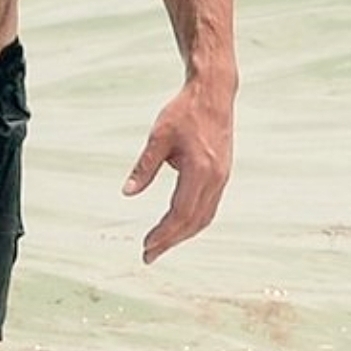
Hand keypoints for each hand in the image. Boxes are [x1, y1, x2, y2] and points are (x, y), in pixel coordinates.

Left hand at [122, 81, 233, 262]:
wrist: (214, 94)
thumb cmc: (184, 112)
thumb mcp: (158, 136)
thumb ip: (144, 167)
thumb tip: (128, 193)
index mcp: (200, 170)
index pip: (180, 213)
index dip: (163, 234)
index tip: (146, 247)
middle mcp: (216, 178)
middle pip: (193, 222)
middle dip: (170, 241)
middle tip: (148, 255)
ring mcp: (222, 178)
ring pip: (204, 217)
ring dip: (183, 235)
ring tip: (160, 245)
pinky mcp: (222, 175)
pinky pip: (209, 207)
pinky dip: (193, 221)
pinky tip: (178, 226)